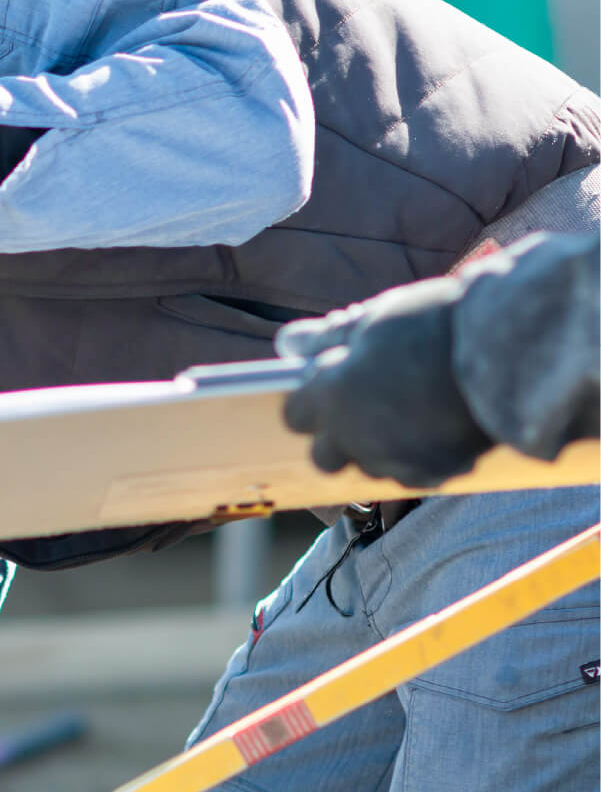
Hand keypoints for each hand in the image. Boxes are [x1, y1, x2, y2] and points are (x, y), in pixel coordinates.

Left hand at [278, 278, 493, 487]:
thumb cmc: (431, 324)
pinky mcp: (435, 473)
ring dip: (376, 447)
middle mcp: (356, 438)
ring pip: (369, 466)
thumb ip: (326, 342)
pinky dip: (415, 457)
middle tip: (363, 405)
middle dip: (335, 436)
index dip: (310, 399)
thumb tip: (285, 345)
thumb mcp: (372, 320)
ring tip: (407, 411)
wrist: (507, 348)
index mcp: (331, 397)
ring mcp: (395, 460)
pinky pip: (411, 473)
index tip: (328, 384)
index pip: (295, 416)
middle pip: (324, 457)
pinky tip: (435, 428)